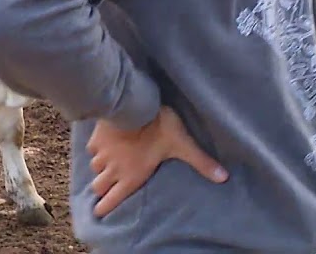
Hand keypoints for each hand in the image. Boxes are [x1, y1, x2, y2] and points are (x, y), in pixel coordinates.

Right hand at [88, 105, 227, 216]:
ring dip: (101, 167)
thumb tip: (223, 177)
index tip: (102, 210)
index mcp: (131, 176)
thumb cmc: (159, 127)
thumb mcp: (183, 145)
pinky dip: (97, 149)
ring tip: (109, 162)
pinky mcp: (96, 139)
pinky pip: (92, 149)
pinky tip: (105, 143)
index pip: (110, 201)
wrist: (134, 105)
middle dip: (102, 188)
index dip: (105, 208)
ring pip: (94, 168)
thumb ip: (201, 162)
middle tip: (108, 185)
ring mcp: (102, 154)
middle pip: (98, 188)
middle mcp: (113, 169)